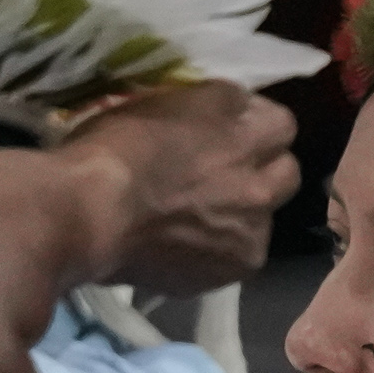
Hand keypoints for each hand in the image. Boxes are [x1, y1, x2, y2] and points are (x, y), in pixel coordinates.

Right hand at [76, 84, 299, 297]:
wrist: (87, 216)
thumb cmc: (113, 150)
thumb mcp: (165, 101)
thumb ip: (211, 107)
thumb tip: (230, 113)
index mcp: (247, 133)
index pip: (280, 123)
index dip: (253, 126)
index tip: (226, 132)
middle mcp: (262, 182)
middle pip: (286, 173)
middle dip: (263, 171)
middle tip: (222, 176)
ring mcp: (250, 232)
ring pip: (262, 219)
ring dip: (240, 215)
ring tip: (196, 220)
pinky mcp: (231, 270)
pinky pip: (236, 257)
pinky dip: (215, 252)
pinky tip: (181, 248)